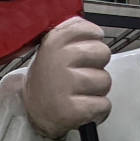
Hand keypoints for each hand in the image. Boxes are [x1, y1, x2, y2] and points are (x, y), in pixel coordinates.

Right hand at [17, 16, 110, 138]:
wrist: (34, 112)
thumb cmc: (49, 79)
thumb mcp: (53, 47)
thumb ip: (73, 30)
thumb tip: (93, 28)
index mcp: (54, 41)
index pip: (92, 31)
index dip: (93, 44)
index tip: (83, 54)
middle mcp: (57, 59)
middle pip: (103, 53)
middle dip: (97, 66)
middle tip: (80, 76)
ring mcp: (64, 85)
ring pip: (105, 81)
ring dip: (97, 90)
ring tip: (79, 93)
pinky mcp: (71, 110)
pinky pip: (104, 105)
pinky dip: (97, 110)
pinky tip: (81, 107)